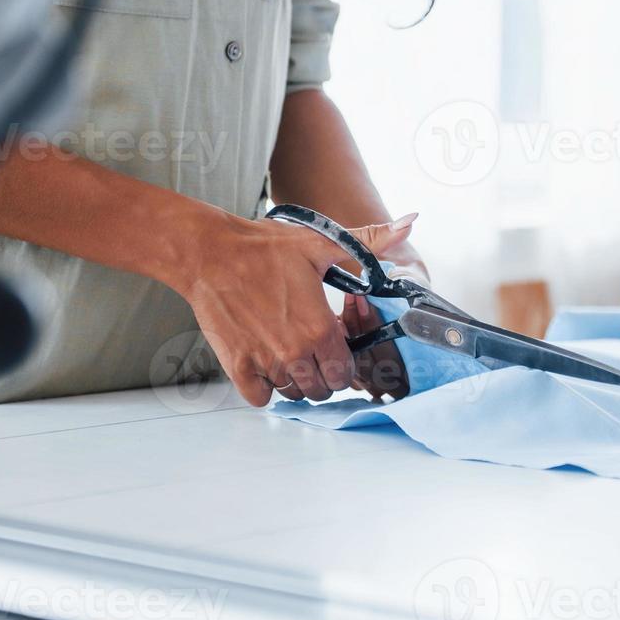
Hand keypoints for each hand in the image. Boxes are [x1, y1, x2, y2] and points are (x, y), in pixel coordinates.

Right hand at [176, 214, 415, 406]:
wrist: (210, 254)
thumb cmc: (263, 248)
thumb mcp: (320, 243)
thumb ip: (368, 242)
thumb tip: (410, 221)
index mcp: (320, 328)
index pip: (345, 372)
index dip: (341, 360)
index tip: (330, 344)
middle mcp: (295, 352)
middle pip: (321, 388)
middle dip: (321, 373)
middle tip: (309, 350)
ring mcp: (264, 362)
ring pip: (292, 393)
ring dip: (293, 380)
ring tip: (286, 352)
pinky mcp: (237, 367)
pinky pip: (260, 397)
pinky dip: (264, 386)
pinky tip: (263, 361)